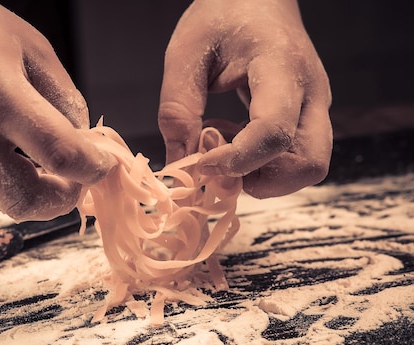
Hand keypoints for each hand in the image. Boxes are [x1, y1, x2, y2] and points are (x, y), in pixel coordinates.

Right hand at [0, 0, 114, 220]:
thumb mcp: (33, 48)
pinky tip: (17, 158)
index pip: (60, 154)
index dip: (93, 168)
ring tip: (49, 167)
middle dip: (62, 200)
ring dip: (35, 195)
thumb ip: (65, 99)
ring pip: (2, 202)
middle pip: (25, 201)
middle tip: (76, 181)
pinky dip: (9, 183)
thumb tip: (83, 142)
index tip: (104, 166)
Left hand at [158, 0, 332, 197]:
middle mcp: (311, 92)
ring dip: (259, 174)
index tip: (201, 164)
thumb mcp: (187, 53)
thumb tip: (179, 166)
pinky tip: (232, 136)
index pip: (273, 131)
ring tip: (223, 143)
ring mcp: (314, 106)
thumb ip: (178, 109)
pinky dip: (260, 164)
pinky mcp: (306, 117)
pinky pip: (293, 158)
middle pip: (308, 164)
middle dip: (260, 180)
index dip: (237, 159)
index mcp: (282, 66)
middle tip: (219, 164)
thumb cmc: (222, 15)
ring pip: (305, 167)